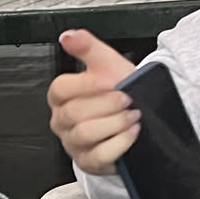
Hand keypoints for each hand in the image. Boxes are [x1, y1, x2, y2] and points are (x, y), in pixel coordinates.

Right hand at [47, 30, 137, 175]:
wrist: (139, 115)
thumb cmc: (120, 91)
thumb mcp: (107, 65)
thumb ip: (88, 48)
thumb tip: (69, 36)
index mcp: (62, 97)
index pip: (60, 90)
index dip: (85, 85)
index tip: (109, 80)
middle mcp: (63, 122)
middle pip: (73, 114)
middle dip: (105, 105)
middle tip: (126, 98)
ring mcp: (74, 144)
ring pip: (85, 134)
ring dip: (114, 123)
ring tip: (132, 115)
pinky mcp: (89, 162)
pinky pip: (100, 155)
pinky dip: (120, 143)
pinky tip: (132, 132)